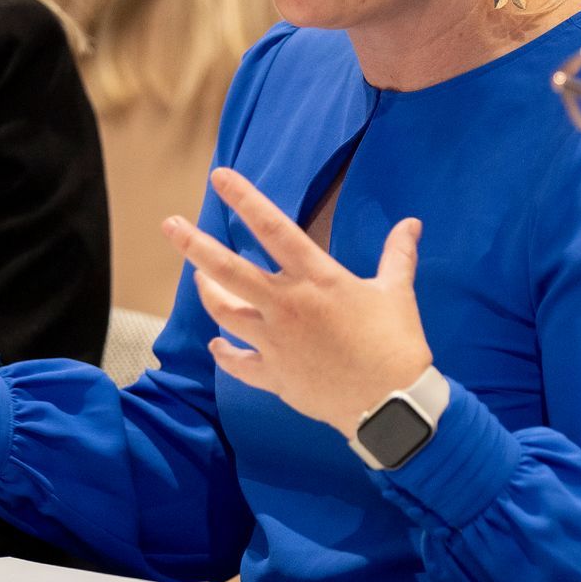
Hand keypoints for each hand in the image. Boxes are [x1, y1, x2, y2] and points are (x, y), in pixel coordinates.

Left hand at [163, 168, 433, 439]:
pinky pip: (238, 363)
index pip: (274, 229)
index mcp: (317, 279)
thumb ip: (397, 255)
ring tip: (199, 279)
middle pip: (229, 271)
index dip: (245, 200)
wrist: (389, 404)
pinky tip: (216, 347)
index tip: (220, 177)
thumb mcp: (398, 293)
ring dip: (208, 295)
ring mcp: (275, 342)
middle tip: (169, 225)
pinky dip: (224, 354)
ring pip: (224, 314)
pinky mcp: (274, 376)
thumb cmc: (396, 344)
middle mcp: (287, 306)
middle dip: (195, 246)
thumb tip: (411, 223)